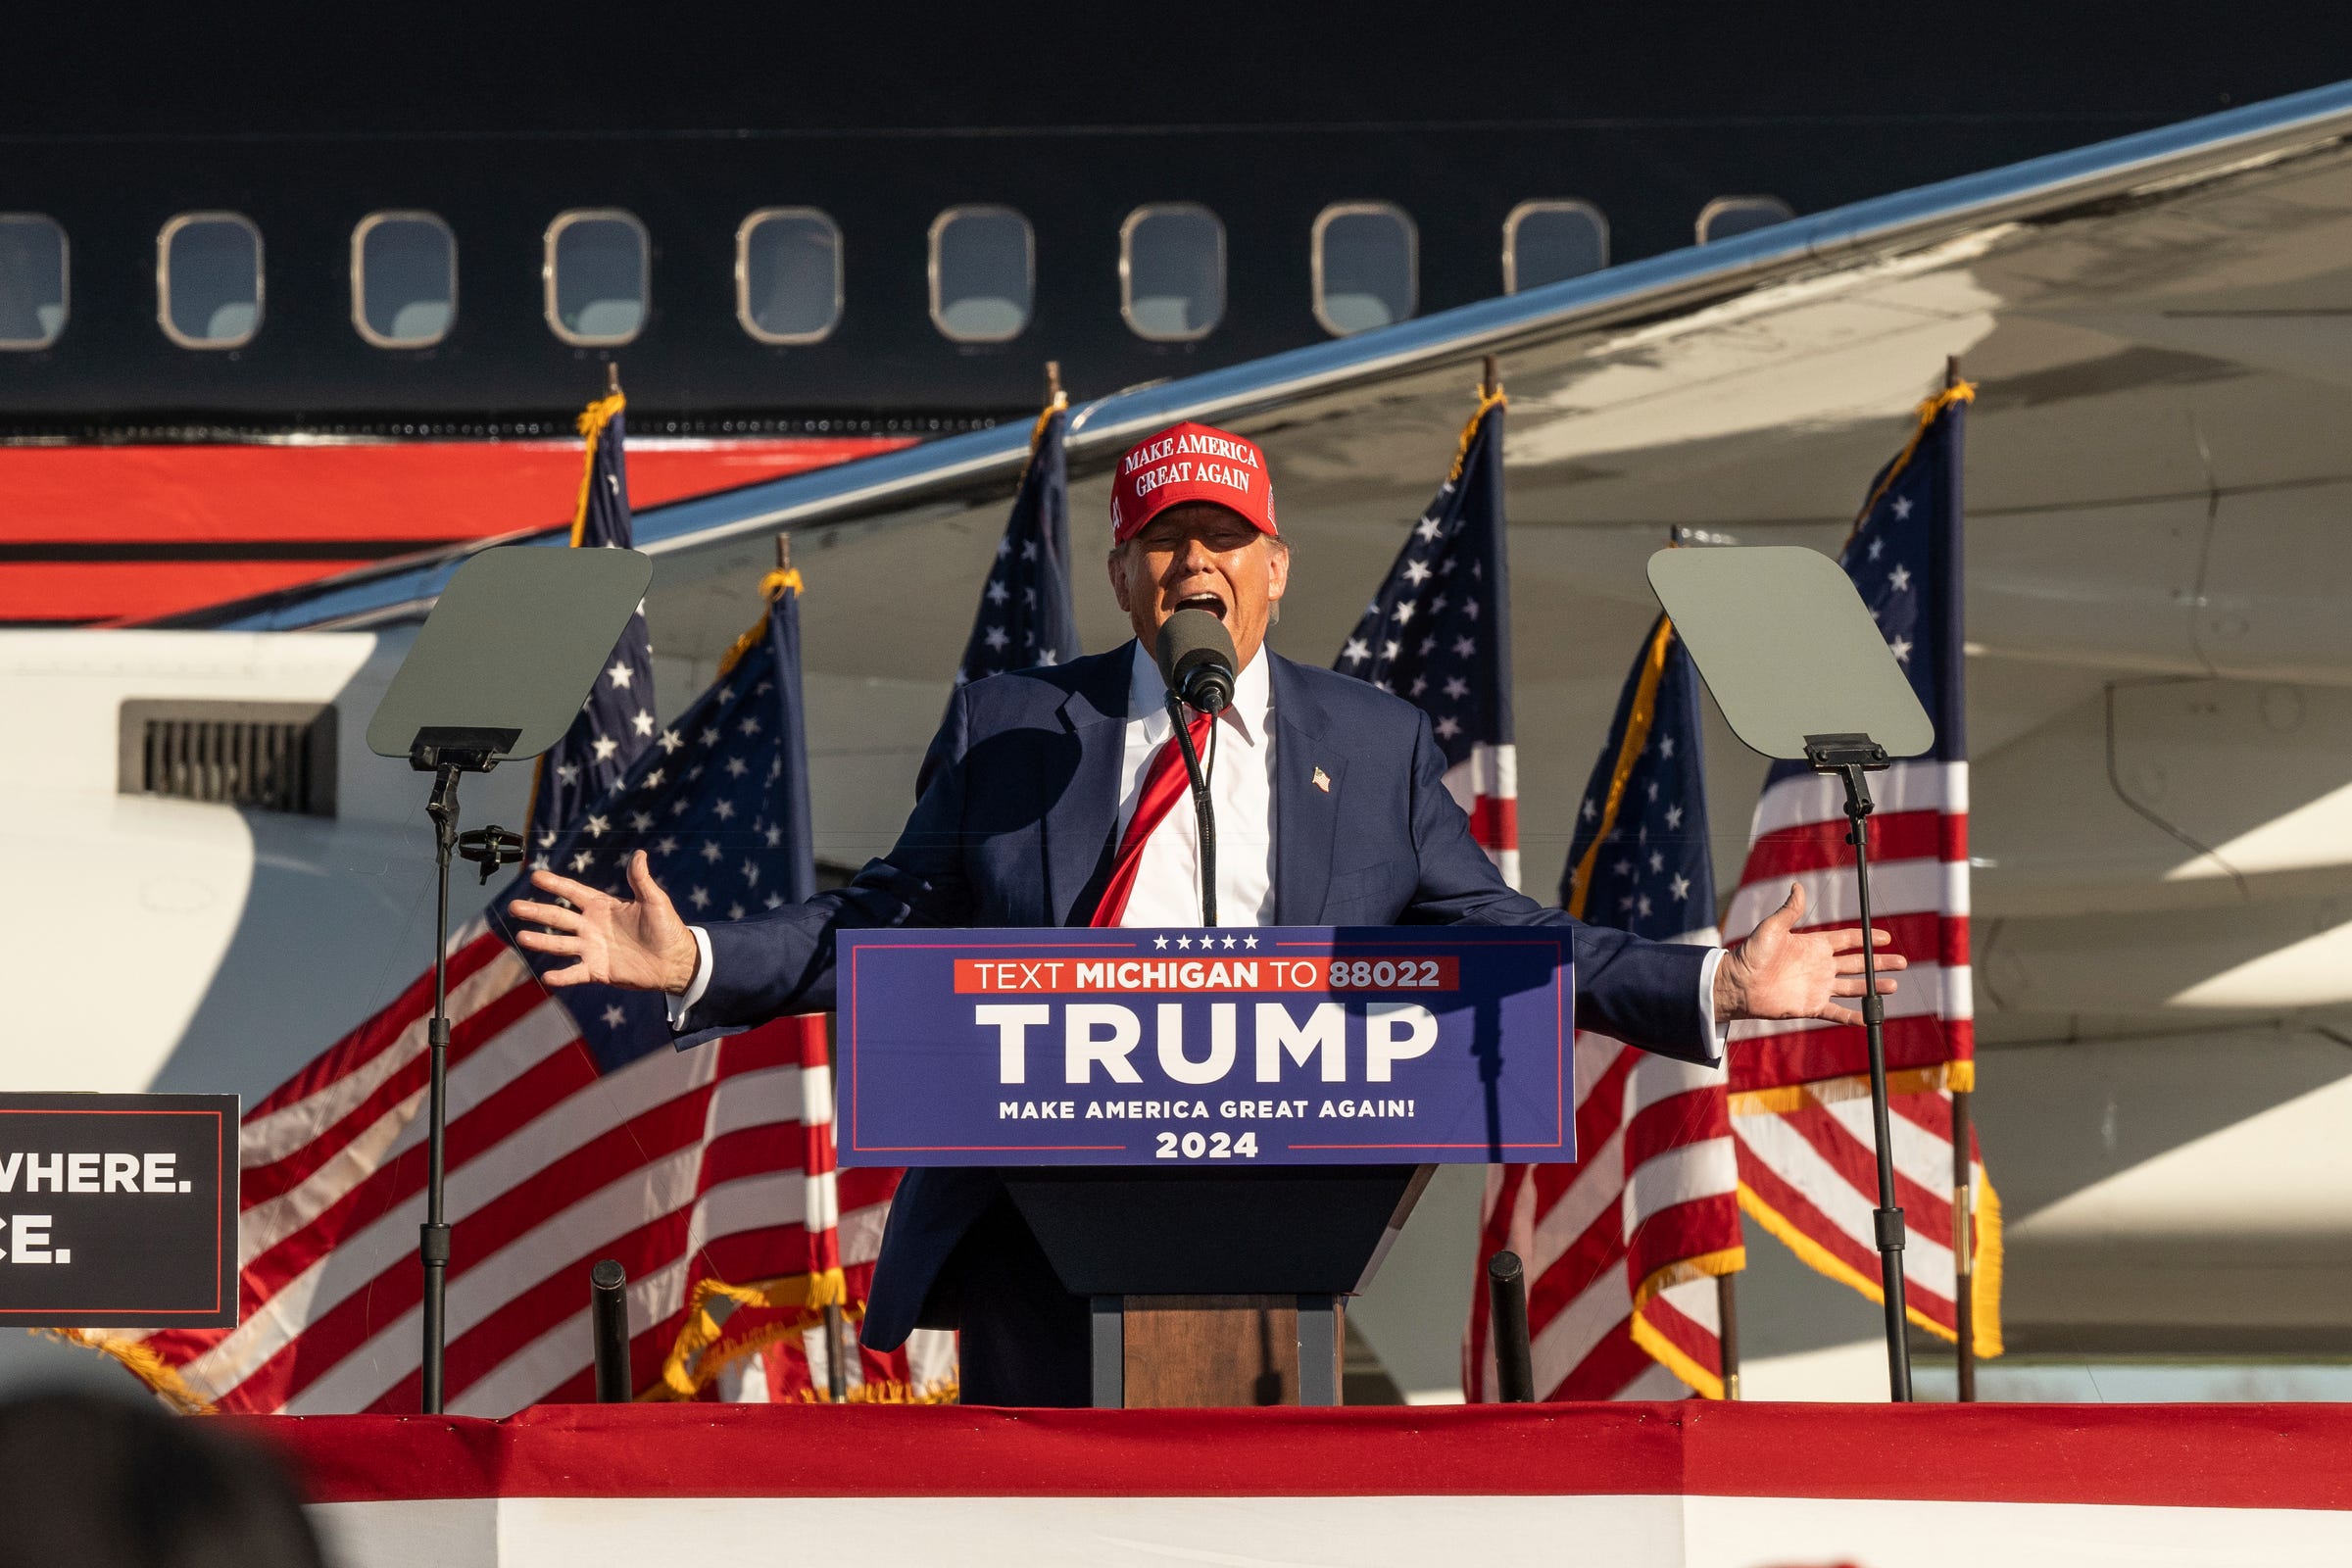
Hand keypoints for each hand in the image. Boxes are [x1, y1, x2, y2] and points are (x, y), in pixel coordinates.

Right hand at [506, 851, 699, 993]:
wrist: (676, 961)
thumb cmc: (668, 929)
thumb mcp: (655, 901)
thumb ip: (641, 880)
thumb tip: (640, 854)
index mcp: (603, 907)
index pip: (573, 892)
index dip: (556, 884)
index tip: (535, 875)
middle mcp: (591, 926)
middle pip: (558, 916)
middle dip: (536, 911)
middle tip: (513, 906)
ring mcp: (592, 949)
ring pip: (560, 944)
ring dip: (541, 941)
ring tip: (521, 937)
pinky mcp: (597, 970)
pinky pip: (575, 973)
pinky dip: (562, 976)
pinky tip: (546, 976)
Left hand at [1713, 880, 1905, 1026]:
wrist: (1738, 984)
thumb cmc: (1751, 954)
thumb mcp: (1772, 927)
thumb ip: (1789, 910)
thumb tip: (1798, 886)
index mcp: (1813, 945)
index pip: (1847, 939)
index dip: (1867, 938)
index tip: (1886, 936)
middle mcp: (1820, 966)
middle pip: (1857, 963)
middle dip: (1879, 962)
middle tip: (1902, 962)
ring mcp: (1817, 987)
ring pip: (1853, 987)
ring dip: (1873, 987)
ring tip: (1893, 985)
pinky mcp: (1811, 1006)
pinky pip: (1837, 1012)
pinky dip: (1853, 1016)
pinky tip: (1869, 1018)